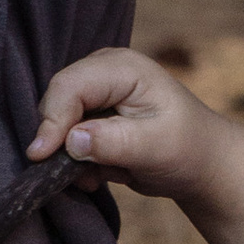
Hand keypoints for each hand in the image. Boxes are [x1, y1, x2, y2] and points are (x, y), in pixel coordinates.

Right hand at [29, 49, 230, 206]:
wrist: (202, 164)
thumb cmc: (188, 149)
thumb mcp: (156, 147)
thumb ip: (113, 142)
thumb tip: (72, 141)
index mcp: (122, 68)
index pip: (69, 86)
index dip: (52, 120)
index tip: (41, 157)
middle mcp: (104, 72)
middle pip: (57, 100)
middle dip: (60, 140)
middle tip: (81, 174)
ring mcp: (97, 93)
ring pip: (59, 122)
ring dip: (72, 155)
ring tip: (102, 174)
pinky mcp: (93, 114)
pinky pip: (67, 136)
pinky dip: (78, 160)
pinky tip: (103, 173)